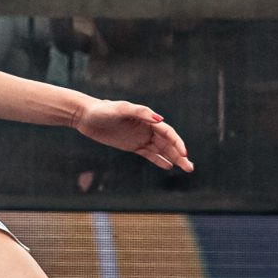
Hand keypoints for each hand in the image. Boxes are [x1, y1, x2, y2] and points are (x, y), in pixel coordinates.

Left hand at [77, 97, 193, 171]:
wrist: (86, 116)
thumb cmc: (104, 110)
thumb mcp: (121, 109)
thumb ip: (141, 112)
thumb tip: (159, 119)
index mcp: (147, 119)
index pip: (167, 132)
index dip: (177, 143)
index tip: (184, 154)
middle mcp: (147, 128)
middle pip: (168, 144)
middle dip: (180, 155)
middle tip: (190, 168)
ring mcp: (140, 137)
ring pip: (161, 150)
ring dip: (173, 159)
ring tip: (186, 168)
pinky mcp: (132, 146)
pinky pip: (149, 154)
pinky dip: (159, 160)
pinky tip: (168, 166)